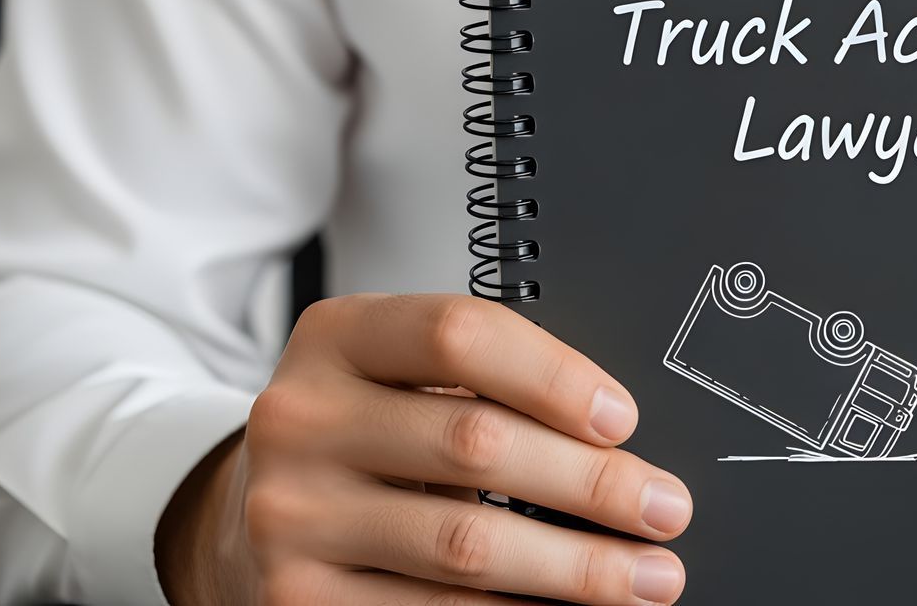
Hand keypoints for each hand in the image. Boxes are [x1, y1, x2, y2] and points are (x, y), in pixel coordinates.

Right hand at [157, 293, 691, 604]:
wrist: (251, 514)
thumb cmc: (363, 433)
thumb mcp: (397, 375)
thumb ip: (485, 381)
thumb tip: (617, 437)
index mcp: (337, 338)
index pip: (462, 336)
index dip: (556, 376)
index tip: (624, 420)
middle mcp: (301, 420)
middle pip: (477, 444)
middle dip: (593, 483)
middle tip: (665, 508)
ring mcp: (292, 515)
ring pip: (466, 543)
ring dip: (577, 567)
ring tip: (647, 575)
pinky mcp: (297, 599)